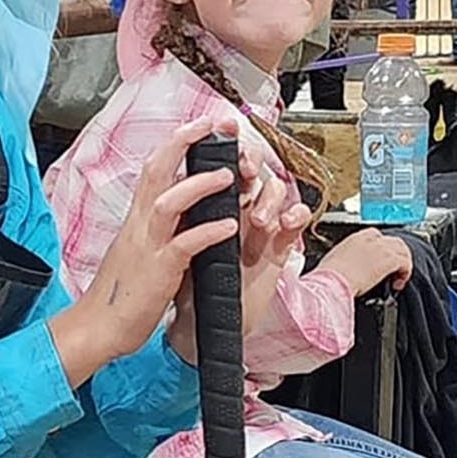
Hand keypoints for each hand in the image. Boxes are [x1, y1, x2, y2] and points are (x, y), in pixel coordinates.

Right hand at [49, 117, 242, 384]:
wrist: (98, 327)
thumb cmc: (122, 293)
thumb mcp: (138, 250)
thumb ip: (156, 227)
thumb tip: (179, 208)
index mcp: (137, 219)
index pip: (153, 169)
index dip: (175, 144)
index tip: (199, 125)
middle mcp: (139, 225)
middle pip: (156, 171)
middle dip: (183, 144)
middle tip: (211, 125)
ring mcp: (147, 246)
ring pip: (168, 202)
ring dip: (199, 185)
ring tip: (229, 174)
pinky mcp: (157, 271)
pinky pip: (183, 245)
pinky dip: (207, 232)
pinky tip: (229, 226)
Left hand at [162, 160, 308, 362]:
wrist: (197, 328)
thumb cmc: (181, 287)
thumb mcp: (169, 247)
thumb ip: (174, 218)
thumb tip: (163, 184)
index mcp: (205, 209)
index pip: (214, 168)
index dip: (218, 146)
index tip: (215, 130)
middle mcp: (233, 215)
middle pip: (250, 174)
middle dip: (249, 163)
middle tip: (243, 168)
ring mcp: (256, 232)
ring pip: (275, 195)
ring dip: (270, 198)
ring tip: (257, 217)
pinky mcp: (273, 254)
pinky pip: (293, 228)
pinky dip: (294, 218)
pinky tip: (286, 222)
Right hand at [317, 228, 413, 295]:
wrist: (332, 281)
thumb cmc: (329, 276)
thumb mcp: (334, 261)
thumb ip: (346, 259)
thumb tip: (349, 268)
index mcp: (354, 238)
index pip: (376, 235)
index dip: (382, 248)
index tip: (379, 261)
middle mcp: (370, 240)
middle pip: (394, 241)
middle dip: (397, 254)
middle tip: (393, 270)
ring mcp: (381, 248)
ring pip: (403, 250)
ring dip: (403, 263)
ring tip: (397, 277)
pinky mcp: (390, 260)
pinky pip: (406, 263)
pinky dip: (405, 274)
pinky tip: (397, 284)